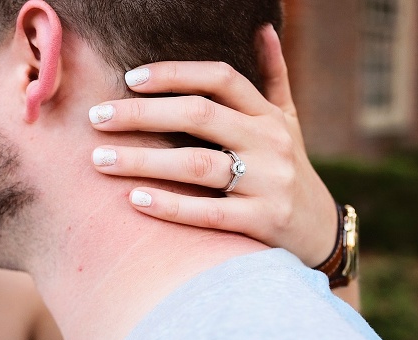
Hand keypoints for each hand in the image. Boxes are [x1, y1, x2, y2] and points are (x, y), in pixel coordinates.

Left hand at [89, 24, 336, 267]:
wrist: (321, 233)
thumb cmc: (290, 172)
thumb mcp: (288, 122)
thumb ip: (273, 78)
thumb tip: (262, 28)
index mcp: (268, 116)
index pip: (220, 79)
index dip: (174, 74)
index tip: (129, 79)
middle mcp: (270, 143)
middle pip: (199, 116)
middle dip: (142, 115)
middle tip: (96, 118)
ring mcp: (268, 183)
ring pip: (196, 164)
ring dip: (143, 161)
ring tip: (100, 161)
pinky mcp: (261, 222)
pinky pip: (207, 213)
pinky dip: (169, 206)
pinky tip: (134, 199)